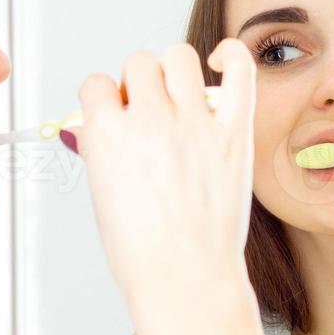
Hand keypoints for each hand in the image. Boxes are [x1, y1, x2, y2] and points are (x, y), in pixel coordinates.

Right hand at [67, 41, 255, 306]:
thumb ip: (99, 151)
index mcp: (107, 136)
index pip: (95, 84)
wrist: (184, 278)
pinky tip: (223, 63)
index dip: (104, 97)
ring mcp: (193, 124)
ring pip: (178, 56)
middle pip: (138, 63)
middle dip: (139, 82)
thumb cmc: (142, 249)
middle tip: (150, 110)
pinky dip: (232, 56)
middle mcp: (148, 121)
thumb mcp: (102, 195)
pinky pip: (239, 70)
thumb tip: (94, 126)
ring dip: (175, 69)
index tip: (116, 113)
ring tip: (181, 95)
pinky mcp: (232, 133)